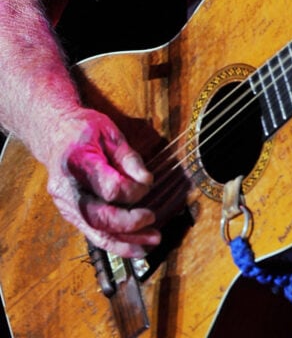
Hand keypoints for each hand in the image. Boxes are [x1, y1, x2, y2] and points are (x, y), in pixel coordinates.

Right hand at [44, 107, 160, 257]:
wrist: (54, 134)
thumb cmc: (84, 130)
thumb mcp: (110, 132)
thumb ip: (128, 157)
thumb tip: (146, 180)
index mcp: (77, 162)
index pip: (109, 188)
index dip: (133, 190)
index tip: (148, 183)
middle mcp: (67, 188)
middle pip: (99, 216)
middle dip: (129, 224)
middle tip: (153, 221)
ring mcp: (65, 204)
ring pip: (94, 232)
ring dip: (124, 242)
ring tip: (149, 244)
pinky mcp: (69, 213)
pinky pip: (92, 232)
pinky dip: (113, 242)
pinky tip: (133, 246)